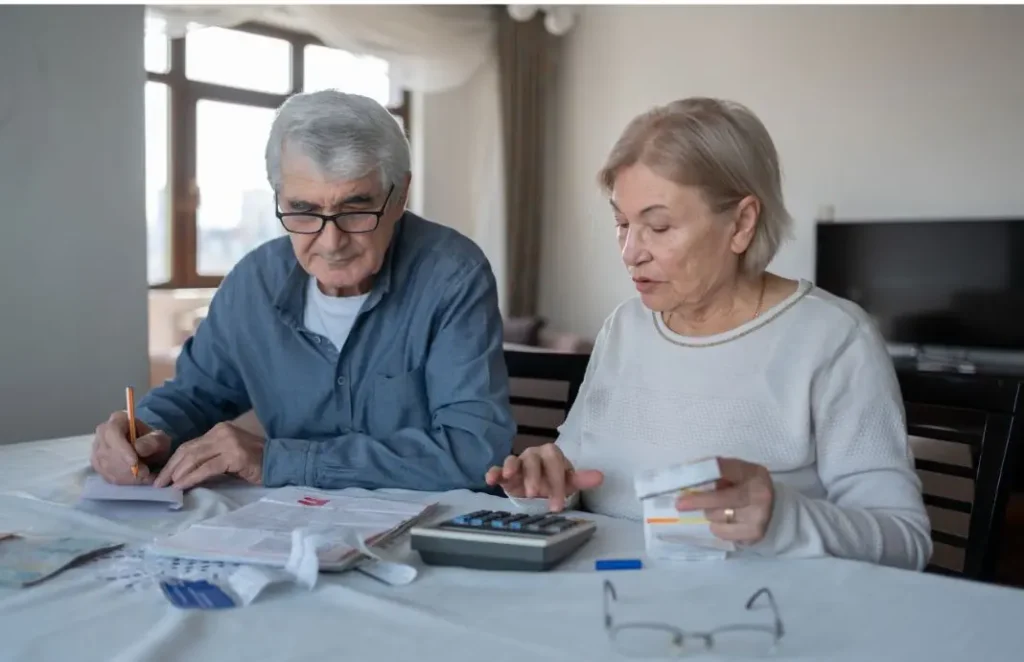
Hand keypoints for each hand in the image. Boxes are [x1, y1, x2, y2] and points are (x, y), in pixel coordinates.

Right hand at [91, 411, 171, 484]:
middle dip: (126, 466)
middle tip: (145, 473)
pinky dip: (122, 480)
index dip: (121, 449)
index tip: (134, 462)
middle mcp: (102, 432)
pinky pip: (105, 475)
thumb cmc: (153, 441)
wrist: (149, 449)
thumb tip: (138, 448)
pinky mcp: (97, 463)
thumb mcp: (160, 439)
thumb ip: (152, 442)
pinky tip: (135, 480)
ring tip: (144, 477)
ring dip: (125, 475)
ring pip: (105, 465)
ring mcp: (97, 448)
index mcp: (118, 419)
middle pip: (107, 451)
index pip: (112, 432)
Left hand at [154, 422, 263, 489]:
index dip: (172, 462)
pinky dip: (192, 477)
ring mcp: (228, 442)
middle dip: (170, 469)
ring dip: (178, 473)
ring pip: (194, 457)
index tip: (160, 478)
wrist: (280, 462)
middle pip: (188, 450)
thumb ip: (209, 458)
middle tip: (158, 485)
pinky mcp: (234, 455)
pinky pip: (207, 468)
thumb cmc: (254, 463)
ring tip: (168, 487)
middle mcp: (222, 432)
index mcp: (218, 430)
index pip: (189, 445)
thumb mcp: (227, 456)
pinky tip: (183, 486)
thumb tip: (182, 475)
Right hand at [484, 443, 603, 511]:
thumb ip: (581, 479)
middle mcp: (534, 454)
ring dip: (513, 469)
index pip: (555, 464)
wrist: (536, 486)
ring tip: (511, 478)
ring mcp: (518, 462)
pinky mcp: (504, 472)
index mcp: (552, 454)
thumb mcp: (567, 482)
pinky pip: (497, 468)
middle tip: (535, 495)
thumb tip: (600, 477)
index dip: (556, 482)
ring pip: (515, 461)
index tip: (558, 504)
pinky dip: (493, 472)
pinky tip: (490, 479)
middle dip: (535, 477)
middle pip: (534, 461)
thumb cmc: (552, 481)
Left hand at [674, 457, 774, 544]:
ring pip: (719, 517)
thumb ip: (718, 473)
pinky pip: (723, 532)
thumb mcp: (737, 474)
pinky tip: (723, 522)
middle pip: (723, 499)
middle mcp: (760, 494)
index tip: (686, 481)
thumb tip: (688, 477)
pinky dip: (717, 527)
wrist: (775, 510)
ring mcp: (759, 516)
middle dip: (699, 501)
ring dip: (709, 514)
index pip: (725, 470)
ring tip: (714, 510)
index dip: (705, 474)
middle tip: (680, 504)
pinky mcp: (754, 534)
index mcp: (753, 473)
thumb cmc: (747, 487)